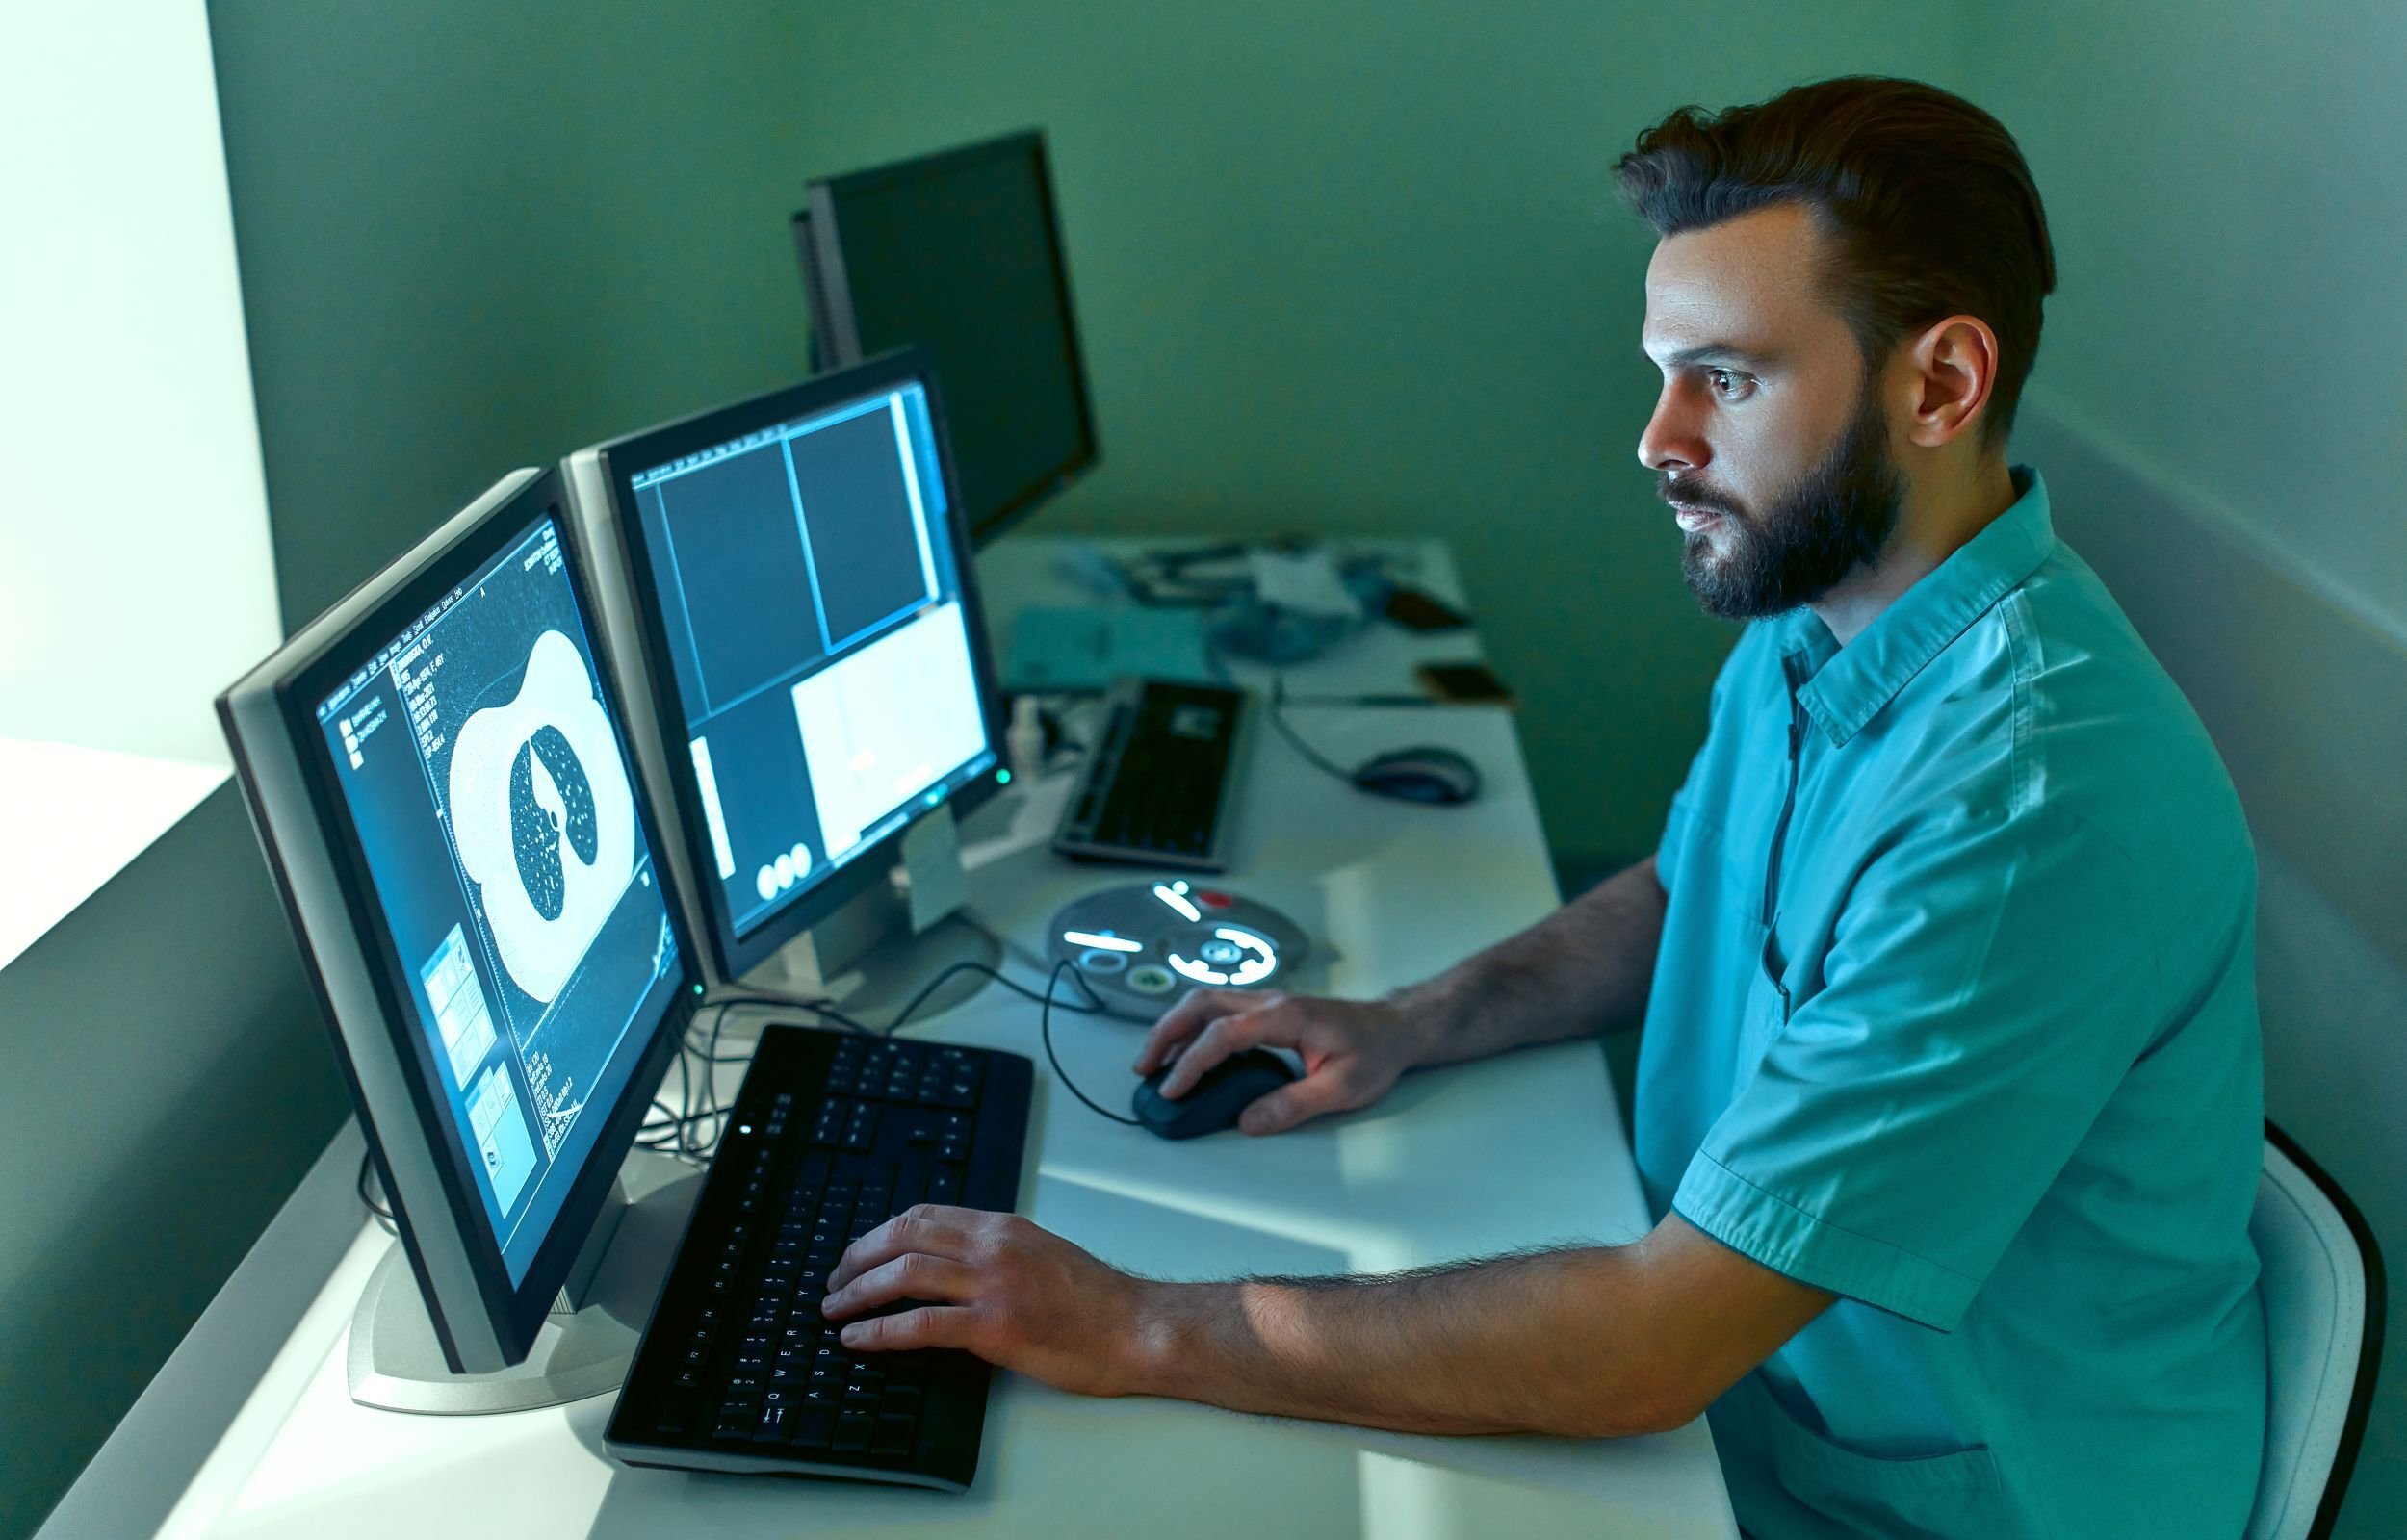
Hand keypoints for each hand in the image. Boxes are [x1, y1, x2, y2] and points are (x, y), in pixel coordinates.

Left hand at [820, 1205, 1157, 1397]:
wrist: (1137, 1328)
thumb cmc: (1098, 1302)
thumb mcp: (1044, 1254)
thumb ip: (998, 1252)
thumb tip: (953, 1266)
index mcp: (1002, 1226)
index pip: (923, 1215)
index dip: (879, 1235)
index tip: (858, 1255)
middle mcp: (992, 1246)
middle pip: (903, 1236)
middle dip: (856, 1258)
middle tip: (833, 1284)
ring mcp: (992, 1284)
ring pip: (904, 1274)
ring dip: (858, 1292)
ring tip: (834, 1311)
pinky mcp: (994, 1327)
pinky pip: (920, 1324)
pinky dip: (880, 1330)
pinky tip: (859, 1339)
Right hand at [1133, 988, 1428, 1134]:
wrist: (1395, 1028)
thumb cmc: (1374, 1053)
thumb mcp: (1342, 1088)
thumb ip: (1293, 1104)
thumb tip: (1247, 1121)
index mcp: (1285, 1017)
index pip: (1222, 1035)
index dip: (1192, 1063)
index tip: (1173, 1091)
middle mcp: (1271, 1002)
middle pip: (1201, 1004)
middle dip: (1166, 1033)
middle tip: (1144, 1068)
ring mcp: (1269, 1002)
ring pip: (1206, 1001)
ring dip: (1175, 1027)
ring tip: (1155, 1061)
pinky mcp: (1269, 1009)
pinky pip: (1220, 1009)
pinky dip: (1193, 1026)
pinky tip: (1187, 1050)